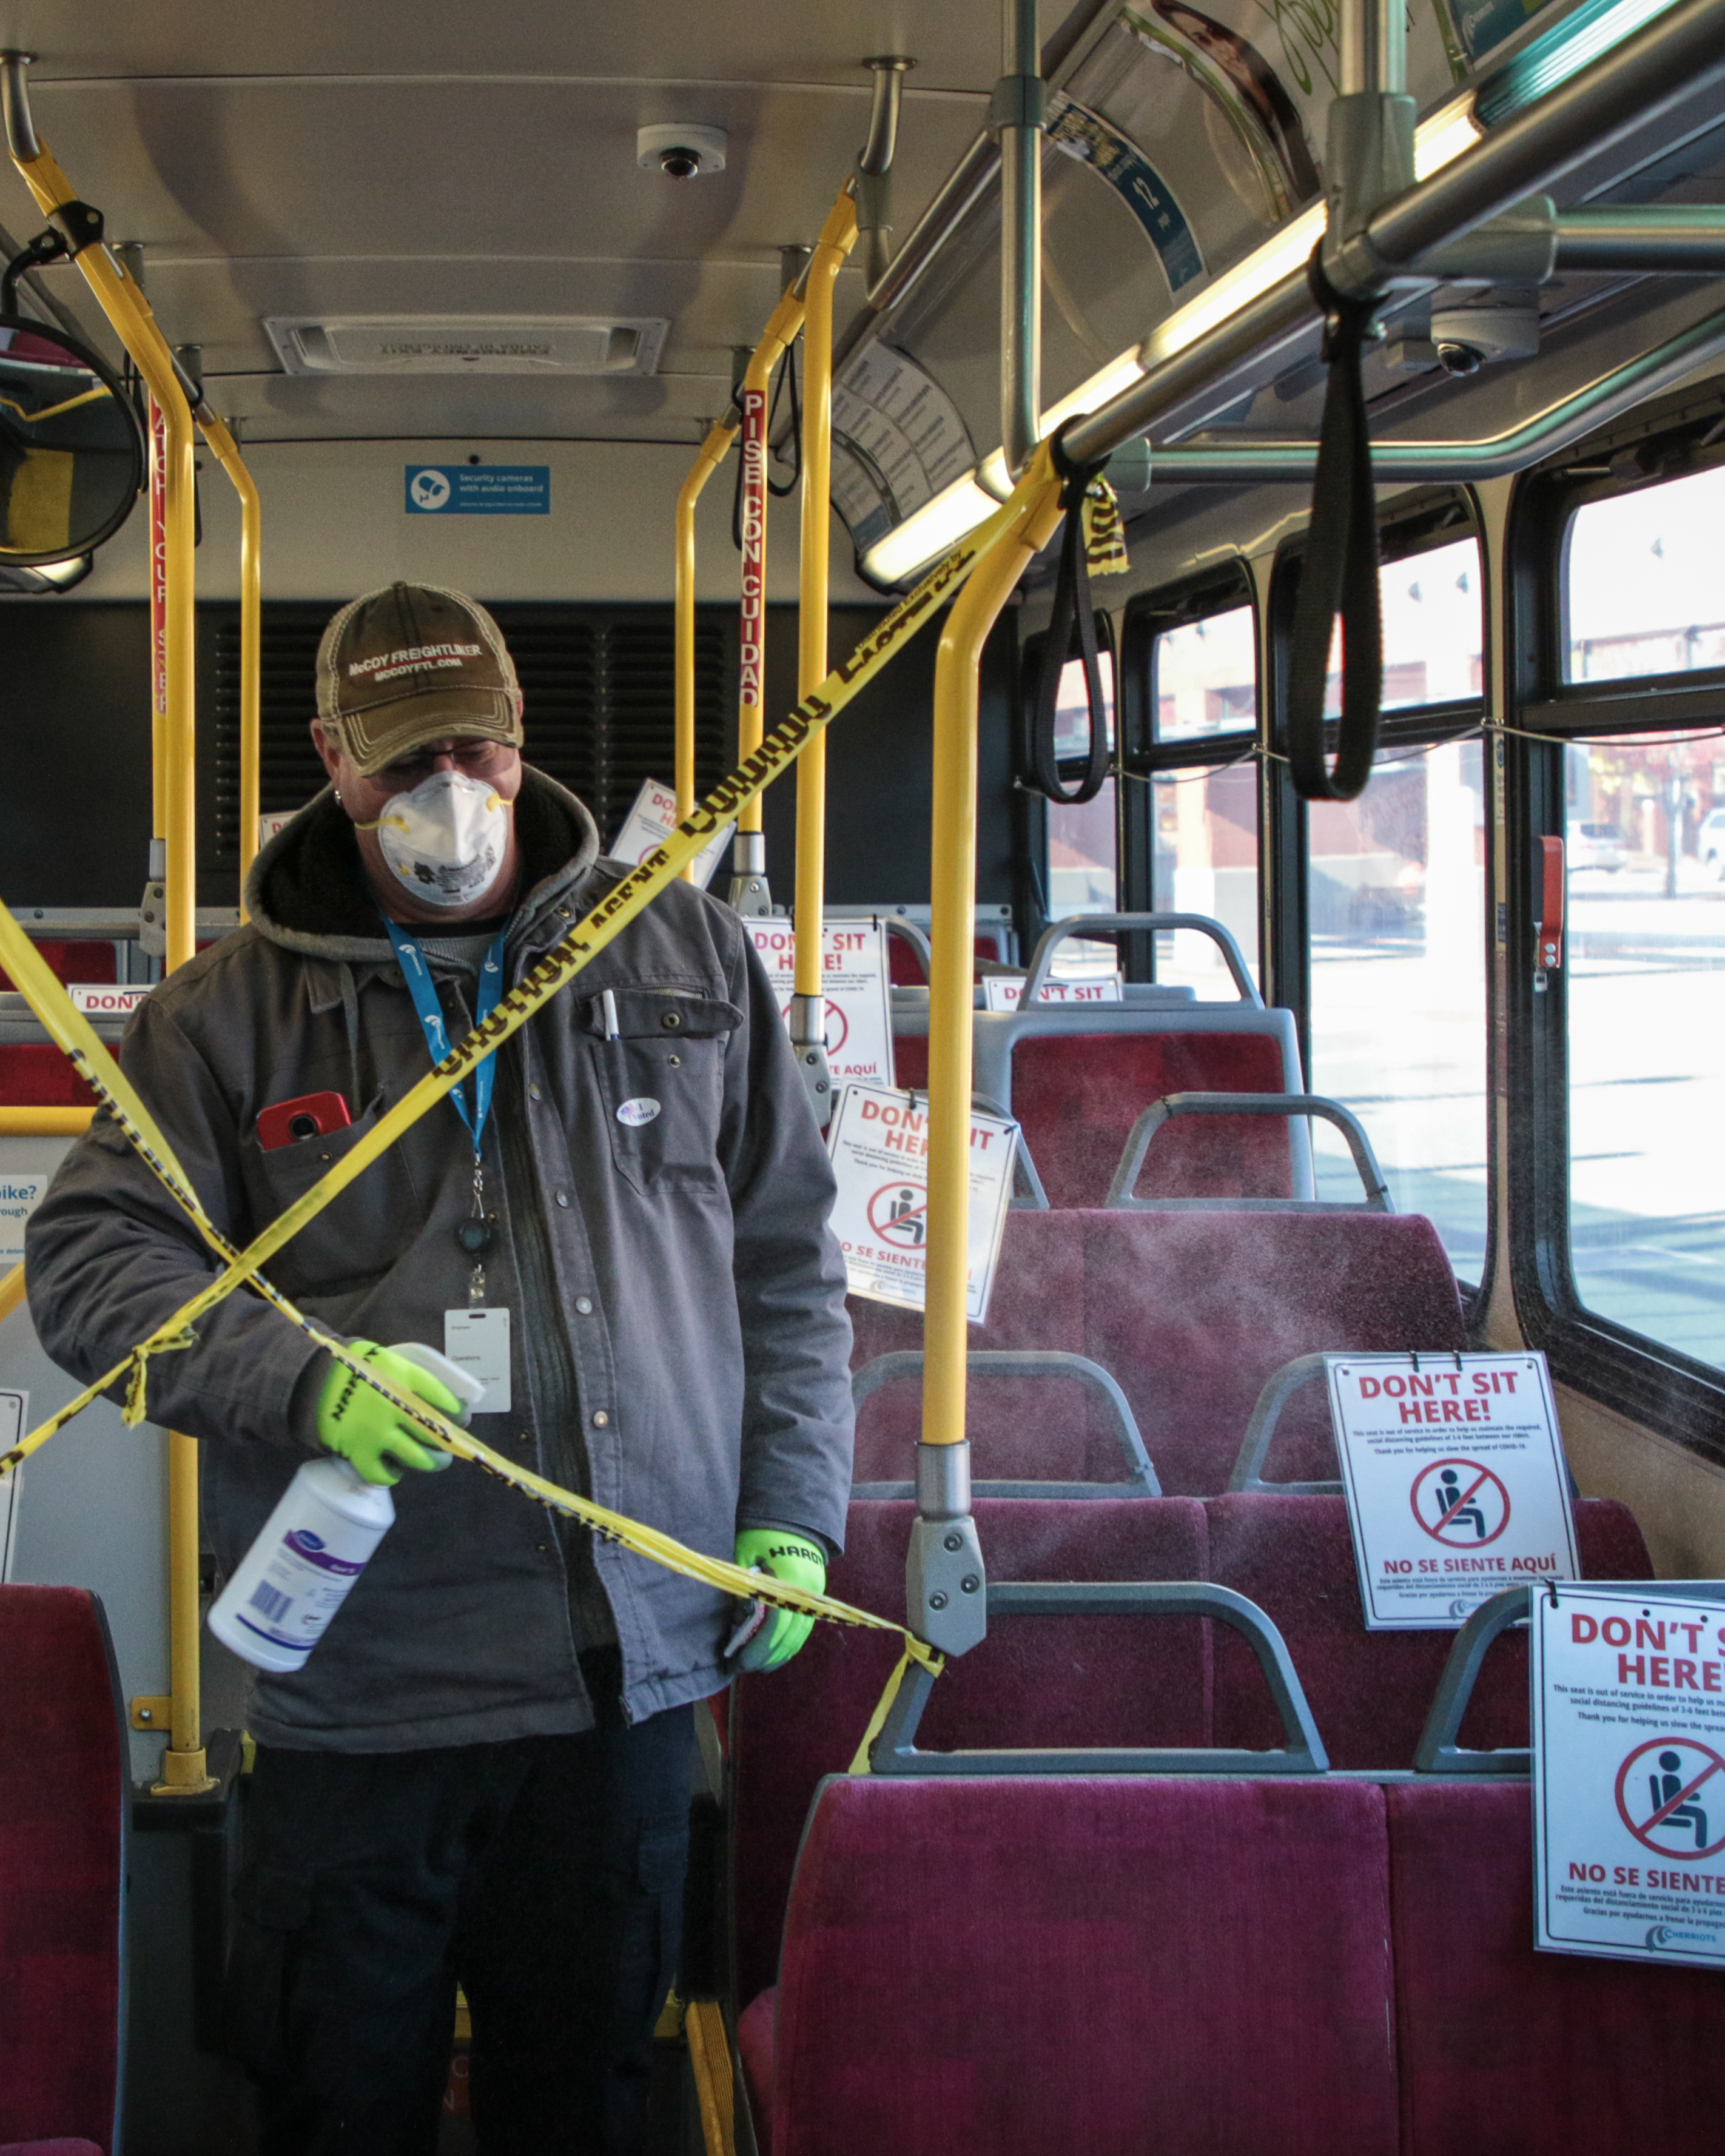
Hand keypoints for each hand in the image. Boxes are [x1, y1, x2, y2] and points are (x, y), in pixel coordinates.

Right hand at [316, 1341, 460, 1486]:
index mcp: (404, 1376)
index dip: (458, 1413)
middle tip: (450, 1447)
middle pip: (436, 1433)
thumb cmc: (354, 1367)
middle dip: (449, 1444)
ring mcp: (377, 1431)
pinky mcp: (358, 1452)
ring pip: (419, 1458)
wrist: (311, 1380)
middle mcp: (395, 1405)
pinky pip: (384, 1474)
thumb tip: (442, 1398)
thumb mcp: (386, 1359)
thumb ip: (412, 1376)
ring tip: (434, 1461)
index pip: (444, 1399)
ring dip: (432, 1463)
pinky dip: (393, 1475)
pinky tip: (396, 1468)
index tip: (461, 1418)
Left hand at [732, 1527, 825, 1672]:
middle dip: (764, 1658)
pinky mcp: (814, 1598)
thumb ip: (742, 1588)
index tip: (738, 1662)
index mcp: (790, 1580)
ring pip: (799, 1638)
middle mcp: (808, 1593)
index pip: (776, 1626)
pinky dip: (788, 1645)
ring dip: (777, 1656)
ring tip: (755, 1667)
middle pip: (789, 1638)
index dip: (757, 1649)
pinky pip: (803, 1629)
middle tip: (740, 1669)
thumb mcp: (745, 1556)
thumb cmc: (763, 1534)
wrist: (791, 1518)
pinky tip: (773, 1654)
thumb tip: (738, 1623)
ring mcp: (815, 1596)